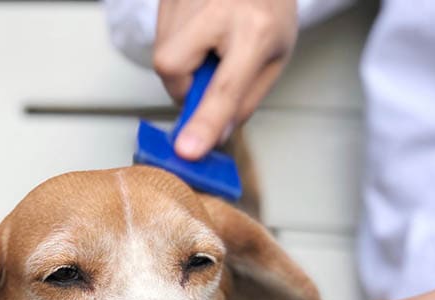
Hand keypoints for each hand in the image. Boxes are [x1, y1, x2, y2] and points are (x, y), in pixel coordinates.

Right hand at [154, 0, 297, 158]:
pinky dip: (177, 46)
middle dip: (183, 85)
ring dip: (182, 65)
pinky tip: (199, 31)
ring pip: (162, 56)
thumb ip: (243, 100)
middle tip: (207, 74)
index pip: (224, 88)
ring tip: (210, 45)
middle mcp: (217, 9)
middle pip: (172, 68)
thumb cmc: (269, 7)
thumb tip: (212, 136)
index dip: (204, 122)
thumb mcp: (274, 58)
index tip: (187, 150)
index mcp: (255, 30)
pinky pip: (160, 37)